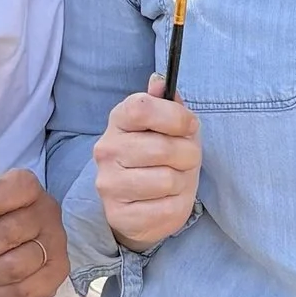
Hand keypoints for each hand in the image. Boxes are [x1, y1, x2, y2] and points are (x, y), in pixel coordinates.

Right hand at [92, 80, 199, 251]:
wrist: (142, 207)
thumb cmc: (159, 160)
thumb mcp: (167, 128)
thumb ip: (166, 104)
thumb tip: (160, 81)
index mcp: (118, 121)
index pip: (142, 108)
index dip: (175, 117)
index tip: (189, 127)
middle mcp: (106, 150)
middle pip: (162, 147)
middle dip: (188, 155)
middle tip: (185, 160)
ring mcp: (109, 184)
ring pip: (167, 179)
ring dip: (182, 182)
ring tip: (174, 181)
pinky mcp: (119, 215)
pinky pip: (166, 208)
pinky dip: (177, 205)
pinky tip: (165, 201)